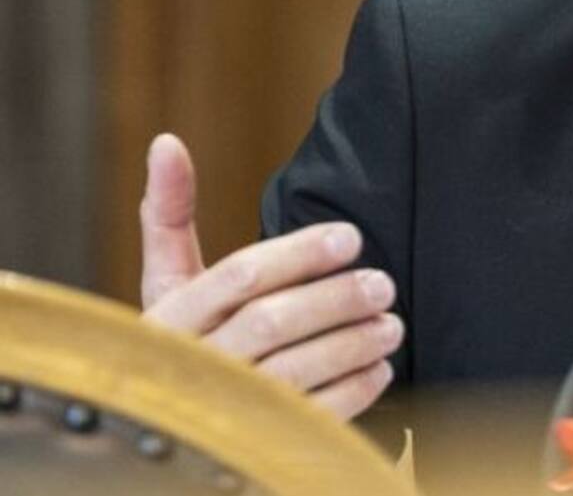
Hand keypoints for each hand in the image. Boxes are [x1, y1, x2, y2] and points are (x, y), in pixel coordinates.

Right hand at [139, 133, 402, 418]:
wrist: (171, 424)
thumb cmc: (182, 335)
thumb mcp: (168, 279)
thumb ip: (170, 214)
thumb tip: (167, 140)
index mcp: (171, 317)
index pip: (239, 277)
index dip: (299, 253)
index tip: (350, 237)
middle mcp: (193, 364)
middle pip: (271, 323)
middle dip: (335, 299)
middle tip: (383, 283)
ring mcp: (225, 409)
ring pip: (295, 372)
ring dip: (353, 343)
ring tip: (392, 323)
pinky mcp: (258, 445)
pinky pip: (312, 418)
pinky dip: (353, 391)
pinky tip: (380, 368)